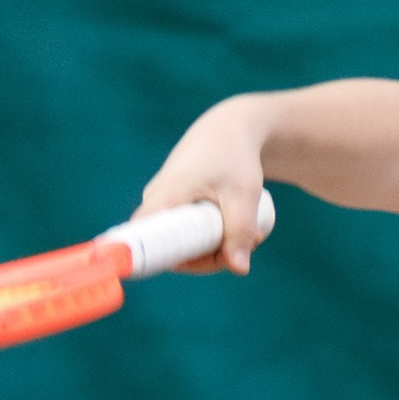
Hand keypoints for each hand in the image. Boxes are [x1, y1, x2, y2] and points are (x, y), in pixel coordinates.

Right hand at [136, 97, 271, 273]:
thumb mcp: (243, 195)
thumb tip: (238, 270)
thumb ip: (239, 232)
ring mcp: (165, 205)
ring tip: (256, 233)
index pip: (142, 236)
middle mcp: (157, 202)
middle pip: (173, 251)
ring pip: (186, 245)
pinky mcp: (175, 207)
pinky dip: (215, 238)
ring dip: (219, 248)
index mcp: (166, 195)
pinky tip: (245, 232)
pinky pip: (190, 236)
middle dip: (212, 257)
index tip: (170, 268)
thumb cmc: (235, 156)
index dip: (146, 259)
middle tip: (251, 242)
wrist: (230, 129)